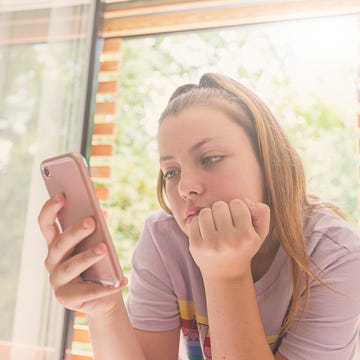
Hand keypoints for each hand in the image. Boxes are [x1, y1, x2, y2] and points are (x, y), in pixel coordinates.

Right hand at [38, 193, 124, 315]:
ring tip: (104, 248)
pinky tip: (121, 280)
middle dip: (75, 231)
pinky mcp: (67, 299)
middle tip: (92, 221)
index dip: (51, 209)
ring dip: (88, 256)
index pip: (46, 224)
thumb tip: (95, 214)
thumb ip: (91, 231)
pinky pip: (88, 291)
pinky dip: (106, 286)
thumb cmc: (98, 263)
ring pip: (72, 266)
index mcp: (56, 244)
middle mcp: (52, 261)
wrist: (103, 294)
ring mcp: (57, 281)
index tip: (62, 195)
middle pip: (61, 244)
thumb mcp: (95, 243)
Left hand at [188, 199, 269, 280]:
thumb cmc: (243, 247)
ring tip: (215, 227)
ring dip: (209, 216)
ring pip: (205, 212)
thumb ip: (262, 212)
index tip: (237, 220)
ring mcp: (211, 245)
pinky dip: (199, 225)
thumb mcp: (260, 233)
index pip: (237, 204)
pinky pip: (194, 222)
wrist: (226, 275)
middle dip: (222, 211)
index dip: (237, 209)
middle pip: (219, 206)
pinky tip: (206, 234)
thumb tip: (245, 200)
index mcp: (246, 237)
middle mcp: (229, 241)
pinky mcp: (196, 246)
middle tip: (225, 223)